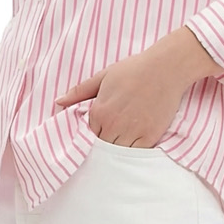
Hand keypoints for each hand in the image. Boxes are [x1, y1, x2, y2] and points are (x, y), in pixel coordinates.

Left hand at [53, 27, 220, 146]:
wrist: (165, 69)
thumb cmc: (133, 69)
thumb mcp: (103, 76)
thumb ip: (79, 92)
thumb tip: (58, 102)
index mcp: (99, 112)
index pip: (87, 136)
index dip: (91, 136)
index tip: (97, 134)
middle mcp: (113, 125)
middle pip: (101, 148)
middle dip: (103, 146)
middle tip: (108, 142)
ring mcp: (132, 132)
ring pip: (117, 154)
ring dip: (117, 153)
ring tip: (120, 146)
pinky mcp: (149, 137)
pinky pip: (136, 154)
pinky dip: (133, 154)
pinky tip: (133, 146)